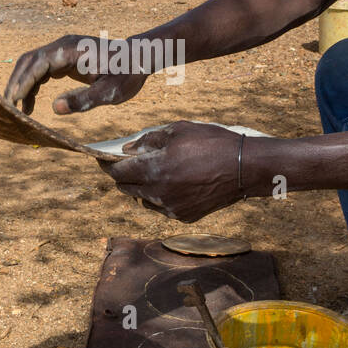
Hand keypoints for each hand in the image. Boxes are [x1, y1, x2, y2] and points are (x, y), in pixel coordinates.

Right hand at [4, 34, 148, 115]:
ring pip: (32, 66)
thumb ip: (84, 100)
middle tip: (6, 108)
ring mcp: (62, 52)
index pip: (38, 63)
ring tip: (18, 111)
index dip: (24, 82)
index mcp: (71, 50)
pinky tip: (30, 105)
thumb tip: (56, 109)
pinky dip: (32, 87)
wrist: (139, 58)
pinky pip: (41, 71)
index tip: (13, 101)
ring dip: (21, 86)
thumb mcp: (110, 92)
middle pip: (28, 61)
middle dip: (15, 83)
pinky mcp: (65, 60)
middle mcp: (63, 46)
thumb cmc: (127, 73)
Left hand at [103, 122, 243, 221]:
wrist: (245, 168)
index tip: (103, 159)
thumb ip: (148, 140)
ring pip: (144, 200)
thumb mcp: (178, 130)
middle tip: (125, 165)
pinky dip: (161, 196)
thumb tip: (128, 150)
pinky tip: (172, 184)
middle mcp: (158, 193)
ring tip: (153, 173)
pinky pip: (162, 207)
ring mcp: (171, 208)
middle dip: (123, 177)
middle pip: (127, 188)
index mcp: (154, 170)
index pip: (118, 172)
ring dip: (142, 187)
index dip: (107, 165)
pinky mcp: (184, 217)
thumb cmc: (212, 143)